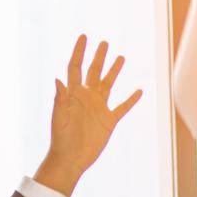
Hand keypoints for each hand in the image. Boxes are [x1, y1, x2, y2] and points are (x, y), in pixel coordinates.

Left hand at [33, 35, 141, 196]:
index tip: (84, 37)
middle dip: (98, 56)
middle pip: (94, 71)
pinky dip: (131, 100)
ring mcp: (98, 109)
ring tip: (120, 57)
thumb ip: (60, 99)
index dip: (79, 52)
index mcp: (73, 94)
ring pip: (108, 84)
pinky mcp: (108, 121)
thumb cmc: (61, 140)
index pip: (76, 67)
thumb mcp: (59, 118)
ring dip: (114, 71)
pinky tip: (139, 91)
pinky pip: (122, 107)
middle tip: (104, 43)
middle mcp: (87, 98)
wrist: (70, 159)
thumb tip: (58, 79)